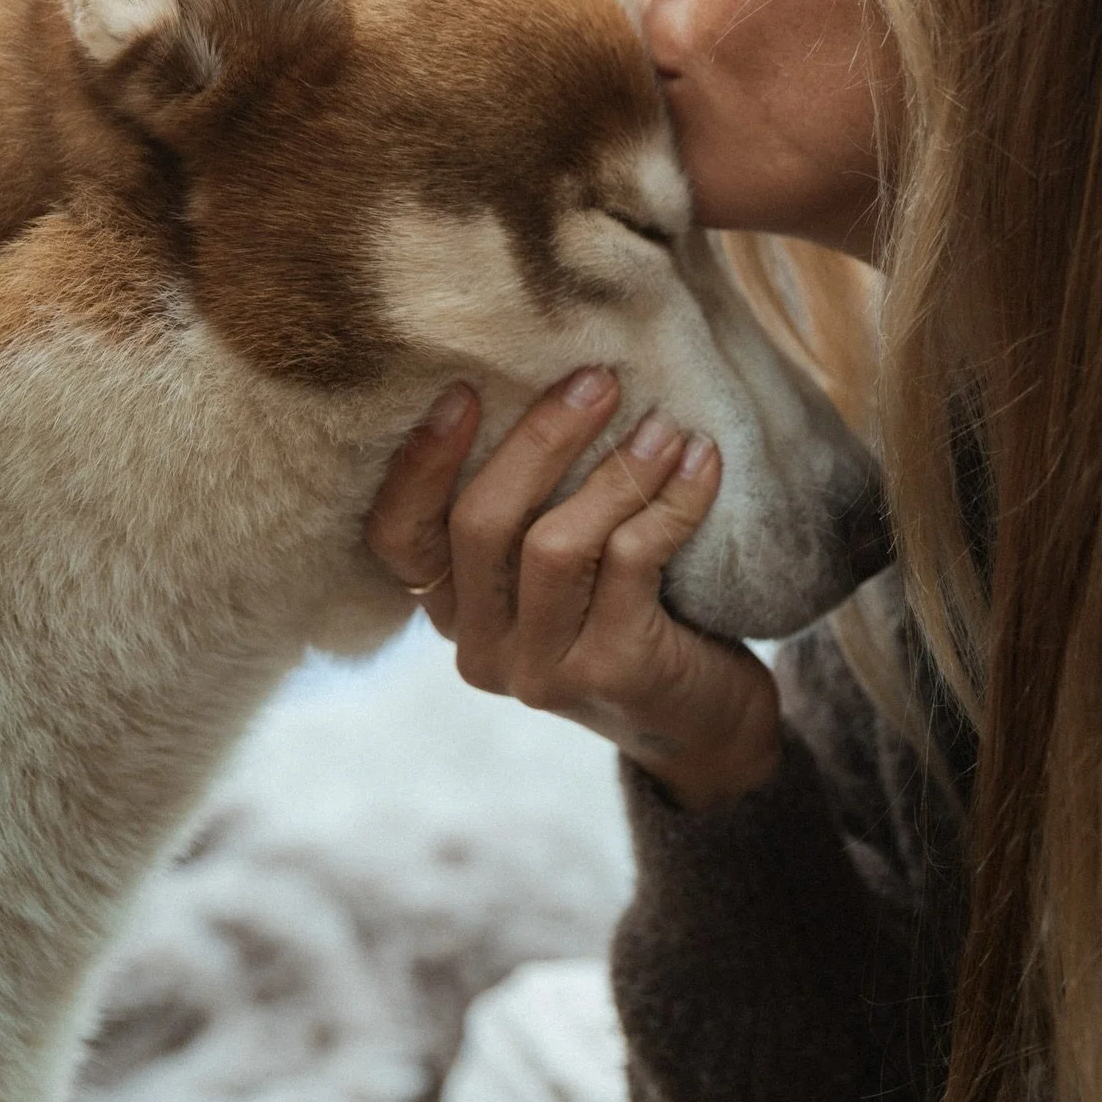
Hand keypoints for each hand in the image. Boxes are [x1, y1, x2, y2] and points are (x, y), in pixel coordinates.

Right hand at [365, 370, 781, 810]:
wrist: (704, 720)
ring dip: (614, 471)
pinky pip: (633, 560)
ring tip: (661, 426)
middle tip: (596, 380)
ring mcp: (541, 669)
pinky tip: (701, 462)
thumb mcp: (562, 566)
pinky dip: (671, 501)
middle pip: (480, 523)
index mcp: (452, 609)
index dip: (420, 463)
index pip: (397, 537)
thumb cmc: (628, 611)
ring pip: (555, 545)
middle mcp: (481, 647)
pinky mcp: (610, 672)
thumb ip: (534, 503)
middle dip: (539, 440)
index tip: (464, 389)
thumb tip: (555, 382)